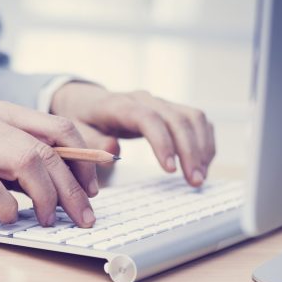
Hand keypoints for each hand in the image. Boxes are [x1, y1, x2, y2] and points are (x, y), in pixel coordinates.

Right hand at [0, 101, 97, 226]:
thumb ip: (24, 164)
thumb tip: (69, 186)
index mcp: (3, 115)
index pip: (59, 129)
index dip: (84, 161)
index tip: (92, 192)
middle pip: (47, 150)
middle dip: (72, 188)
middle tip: (83, 217)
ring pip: (25, 162)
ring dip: (47, 197)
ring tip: (48, 220)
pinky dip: (6, 206)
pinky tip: (7, 219)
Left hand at [50, 82, 215, 185]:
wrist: (87, 101)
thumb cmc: (82, 119)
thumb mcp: (77, 132)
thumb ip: (92, 142)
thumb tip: (113, 153)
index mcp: (120, 105)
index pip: (148, 118)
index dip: (162, 142)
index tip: (169, 170)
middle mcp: (145, 100)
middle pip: (177, 119)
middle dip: (190, 151)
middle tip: (194, 181)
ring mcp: (161, 103)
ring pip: (193, 117)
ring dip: (202, 147)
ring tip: (199, 177)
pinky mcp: (171, 109)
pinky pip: (196, 120)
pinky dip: (204, 141)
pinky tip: (203, 163)